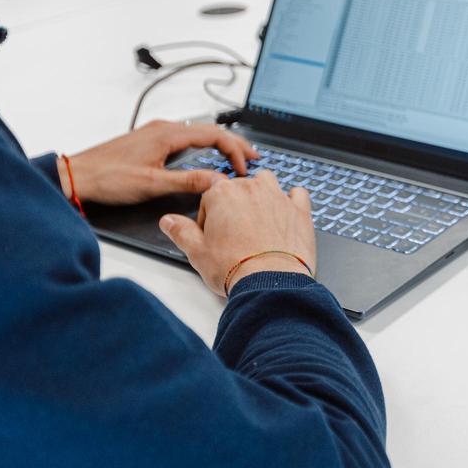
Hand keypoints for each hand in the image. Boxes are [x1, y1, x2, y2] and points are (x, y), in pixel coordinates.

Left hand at [59, 120, 259, 205]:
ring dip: (220, 144)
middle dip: (234, 145)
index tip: (244, 168)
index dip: (235, 151)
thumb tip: (219, 181)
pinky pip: (186, 137)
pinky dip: (204, 146)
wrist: (77, 175)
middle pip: (210, 131)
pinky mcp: (150, 141)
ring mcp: (156, 133)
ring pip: (198, 133)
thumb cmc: (108, 178)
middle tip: (253, 158)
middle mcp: (163, 128)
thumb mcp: (152, 184)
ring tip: (235, 157)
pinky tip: (206, 156)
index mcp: (167, 134)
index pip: (214, 136)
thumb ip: (188, 182)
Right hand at [160, 172, 315, 295]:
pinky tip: (286, 215)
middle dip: (235, 208)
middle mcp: (251, 188)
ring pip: (266, 183)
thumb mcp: (196, 252)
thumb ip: (181, 232)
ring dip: (262, 195)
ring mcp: (278, 197)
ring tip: (258, 222)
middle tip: (233, 236)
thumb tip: (168, 221)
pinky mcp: (300, 210)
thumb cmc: (234, 268)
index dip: (209, 218)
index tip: (213, 236)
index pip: (210, 197)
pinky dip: (292, 201)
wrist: (270, 283)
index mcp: (222, 194)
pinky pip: (298, 194)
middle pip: (238, 190)